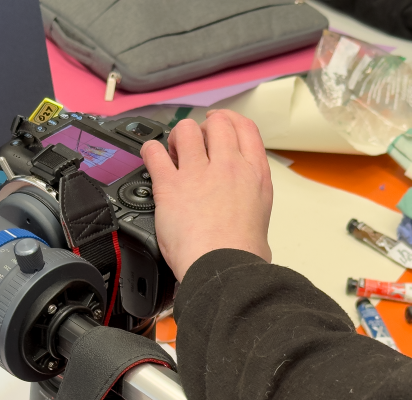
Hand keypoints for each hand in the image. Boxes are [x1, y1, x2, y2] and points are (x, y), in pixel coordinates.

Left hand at [140, 110, 272, 280]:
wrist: (223, 268)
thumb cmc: (242, 254)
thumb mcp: (262, 221)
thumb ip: (252, 205)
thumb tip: (248, 213)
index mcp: (254, 174)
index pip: (245, 128)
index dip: (229, 121)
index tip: (218, 124)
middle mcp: (228, 166)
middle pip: (217, 123)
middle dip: (203, 128)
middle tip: (194, 141)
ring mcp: (198, 173)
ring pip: (186, 131)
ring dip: (178, 137)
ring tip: (173, 151)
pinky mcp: (170, 185)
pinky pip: (154, 153)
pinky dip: (150, 151)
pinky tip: (151, 157)